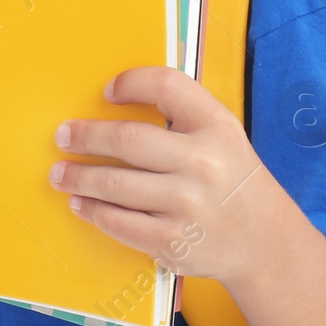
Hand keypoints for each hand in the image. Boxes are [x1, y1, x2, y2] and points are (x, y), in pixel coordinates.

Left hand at [47, 65, 288, 285]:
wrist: (265, 241)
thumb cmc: (232, 179)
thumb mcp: (223, 135)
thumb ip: (184, 114)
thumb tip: (119, 99)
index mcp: (216, 126)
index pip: (166, 87)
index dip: (131, 83)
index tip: (107, 92)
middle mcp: (202, 163)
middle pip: (127, 139)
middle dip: (86, 136)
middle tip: (62, 136)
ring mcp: (186, 205)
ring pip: (115, 185)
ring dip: (78, 177)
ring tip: (60, 174)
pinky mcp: (172, 241)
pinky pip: (118, 222)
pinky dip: (92, 211)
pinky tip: (81, 203)